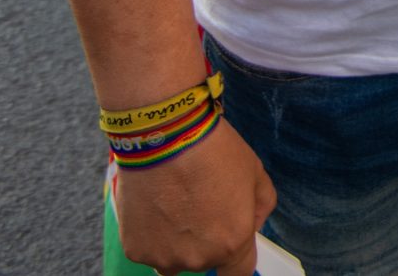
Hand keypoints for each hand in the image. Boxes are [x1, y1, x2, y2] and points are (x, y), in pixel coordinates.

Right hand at [112, 119, 276, 275]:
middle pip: (205, 261)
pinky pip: (149, 250)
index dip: (236, 258)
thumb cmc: (211, 151)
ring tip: (174, 204)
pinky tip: (154, 205)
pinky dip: (151, 235)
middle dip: (206, 240)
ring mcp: (163, 257)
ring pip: (174, 259)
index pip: (238, 273)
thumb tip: (252, 224)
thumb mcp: (256, 173)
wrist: (164, 136)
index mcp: (232, 244)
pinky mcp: (135, 250)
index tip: (229, 244)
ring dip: (177, 242)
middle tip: (198, 205)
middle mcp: (198, 259)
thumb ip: (261, 208)